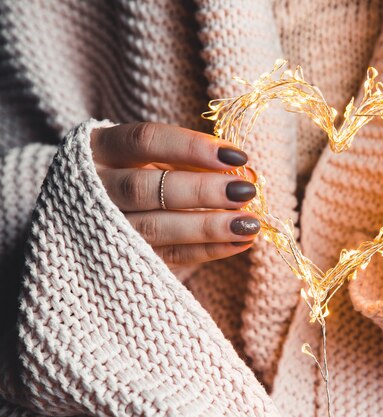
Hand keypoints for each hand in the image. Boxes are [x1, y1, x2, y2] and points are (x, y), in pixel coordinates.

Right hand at [91, 122, 259, 265]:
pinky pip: (166, 256)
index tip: (237, 156)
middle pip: (145, 187)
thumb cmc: (134, 173)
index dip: (192, 147)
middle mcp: (94, 187)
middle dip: (201, 191)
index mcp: (101, 147)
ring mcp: (101, 227)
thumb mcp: (153, 157)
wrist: (84, 213)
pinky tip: (238, 243)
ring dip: (208, 226)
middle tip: (245, 192)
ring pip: (154, 228)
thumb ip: (191, 161)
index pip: (146, 140)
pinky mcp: (121, 259)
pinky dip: (206, 250)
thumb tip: (244, 171)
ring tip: (249, 224)